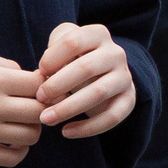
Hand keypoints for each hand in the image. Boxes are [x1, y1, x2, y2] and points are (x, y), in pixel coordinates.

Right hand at [0, 50, 44, 165]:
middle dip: (42, 108)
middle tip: (32, 106)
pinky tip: (11, 141)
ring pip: (31, 136)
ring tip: (20, 122)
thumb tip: (32, 77)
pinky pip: (12, 158)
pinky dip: (19, 151)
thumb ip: (5, 64)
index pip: (40, 85)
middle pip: (41, 112)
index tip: (35, 87)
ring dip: (32, 129)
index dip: (44, 85)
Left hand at [35, 22, 134, 136]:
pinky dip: (88, 128)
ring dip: (69, 108)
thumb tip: (43, 75)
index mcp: (98, 35)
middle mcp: (116, 53)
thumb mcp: (61, 45)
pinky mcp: (129, 99)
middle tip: (39, 99)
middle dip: (57, 86)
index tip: (38, 73)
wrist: (100, 73)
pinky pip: (113, 116)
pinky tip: (67, 132)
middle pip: (86, 67)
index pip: (74, 41)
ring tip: (46, 119)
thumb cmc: (72, 59)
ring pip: (99, 92)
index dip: (51, 59)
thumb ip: (51, 51)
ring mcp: (124, 77)